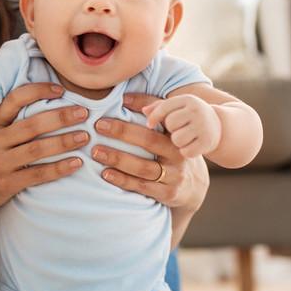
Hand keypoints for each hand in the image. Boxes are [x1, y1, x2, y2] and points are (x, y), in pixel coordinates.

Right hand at [0, 82, 89, 210]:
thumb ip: (13, 120)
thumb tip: (49, 98)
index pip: (15, 99)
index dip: (38, 91)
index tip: (61, 90)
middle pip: (32, 125)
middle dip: (61, 117)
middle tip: (84, 113)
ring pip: (37, 149)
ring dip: (64, 142)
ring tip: (84, 137)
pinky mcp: (7, 183)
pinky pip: (38, 174)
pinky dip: (59, 168)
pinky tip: (77, 163)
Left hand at [88, 92, 210, 211]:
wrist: (194, 184)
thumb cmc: (171, 149)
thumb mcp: (168, 130)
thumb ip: (152, 111)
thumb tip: (124, 98)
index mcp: (176, 134)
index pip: (158, 119)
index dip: (138, 109)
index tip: (112, 109)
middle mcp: (178, 153)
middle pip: (149, 141)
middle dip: (122, 132)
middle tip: (98, 127)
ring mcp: (174, 175)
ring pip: (143, 166)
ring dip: (118, 159)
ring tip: (96, 152)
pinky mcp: (168, 193)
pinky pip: (142, 186)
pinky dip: (122, 180)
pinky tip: (106, 174)